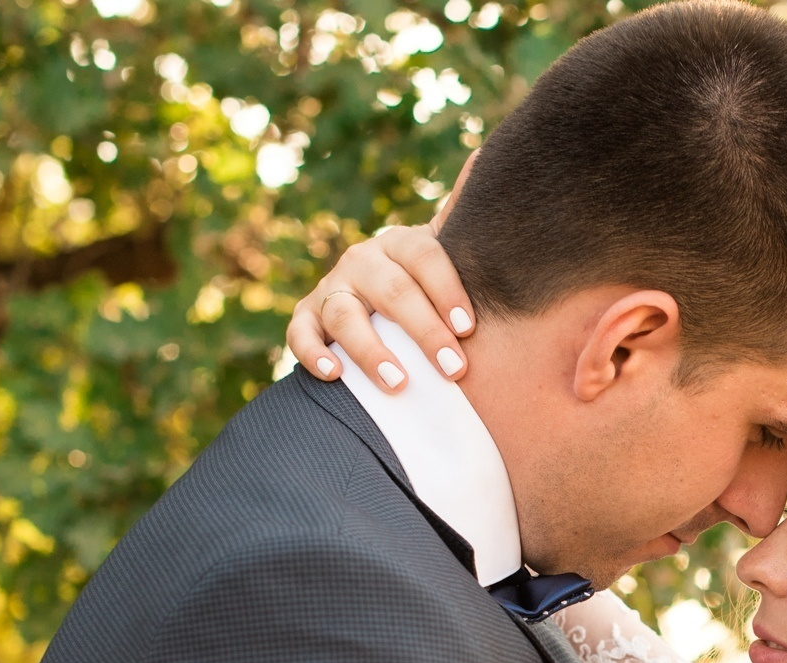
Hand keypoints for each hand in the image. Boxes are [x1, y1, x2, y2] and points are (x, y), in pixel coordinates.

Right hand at [287, 154, 477, 389]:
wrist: (378, 300)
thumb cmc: (425, 282)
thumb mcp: (445, 250)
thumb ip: (461, 216)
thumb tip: (485, 155)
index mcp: (400, 244)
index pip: (425, 258)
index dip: (447, 290)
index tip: (469, 327)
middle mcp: (362, 261)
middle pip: (392, 291)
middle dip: (424, 331)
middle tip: (454, 369)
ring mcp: (331, 289)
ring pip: (345, 316)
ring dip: (370, 350)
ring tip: (399, 383)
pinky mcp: (307, 317)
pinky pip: (301, 333)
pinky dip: (312, 352)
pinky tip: (333, 375)